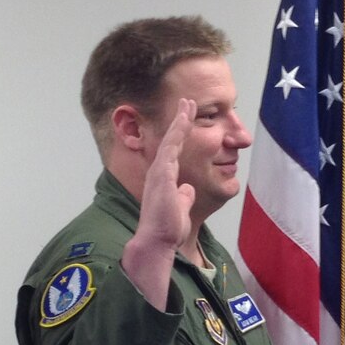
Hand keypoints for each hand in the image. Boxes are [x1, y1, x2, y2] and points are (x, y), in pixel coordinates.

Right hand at [121, 99, 195, 310]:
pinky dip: (177, 132)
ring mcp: (159, 172)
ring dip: (179, 120)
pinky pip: (170, 147)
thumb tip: (187, 189)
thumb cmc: (167, 229)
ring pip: (170, 140)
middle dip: (179, 120)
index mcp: (164, 179)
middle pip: (170, 140)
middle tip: (186, 102)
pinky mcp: (161, 175)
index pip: (173, 151)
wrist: (156, 242)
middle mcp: (159, 172)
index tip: (187, 118)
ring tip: (187, 103)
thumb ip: (183, 196)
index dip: (180, 133)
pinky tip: (184, 118)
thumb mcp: (180, 208)